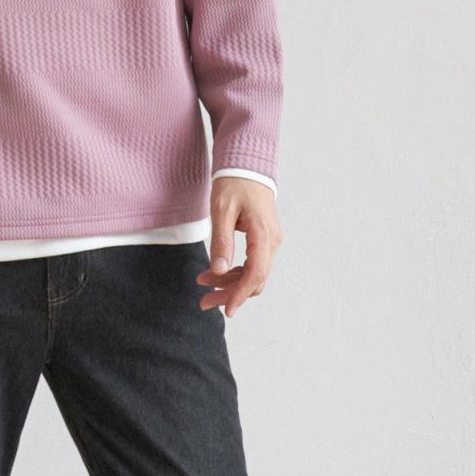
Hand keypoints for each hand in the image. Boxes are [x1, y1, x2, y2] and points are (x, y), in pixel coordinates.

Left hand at [197, 177, 281, 316]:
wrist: (247, 165)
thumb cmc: (235, 183)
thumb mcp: (222, 210)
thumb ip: (222, 241)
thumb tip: (218, 270)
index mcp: (263, 234)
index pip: (255, 274)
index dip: (240, 294)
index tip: (226, 310)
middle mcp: (271, 241)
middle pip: (255, 279)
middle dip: (230, 293)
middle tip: (204, 301)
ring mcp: (269, 242)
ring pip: (253, 274)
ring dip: (230, 284)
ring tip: (203, 284)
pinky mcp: (264, 241)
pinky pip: (252, 265)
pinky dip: (234, 273)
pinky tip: (214, 273)